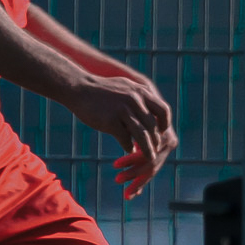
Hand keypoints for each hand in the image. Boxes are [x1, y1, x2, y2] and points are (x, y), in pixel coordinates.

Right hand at [70, 73, 178, 198]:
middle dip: (156, 141)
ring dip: (147, 150)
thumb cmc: (102, 91)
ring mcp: (123, 110)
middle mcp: (135, 100)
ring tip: (149, 157)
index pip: (163, 110)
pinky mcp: (111, 121)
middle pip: (153, 127)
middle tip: (155, 150)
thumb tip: (152, 111)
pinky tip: (128, 150)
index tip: (161, 132)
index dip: (164, 124)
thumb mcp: (126, 87)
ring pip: (142, 136)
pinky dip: (128, 147)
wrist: (79, 88)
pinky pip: (125, 139)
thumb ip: (140, 97)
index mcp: (141, 92)